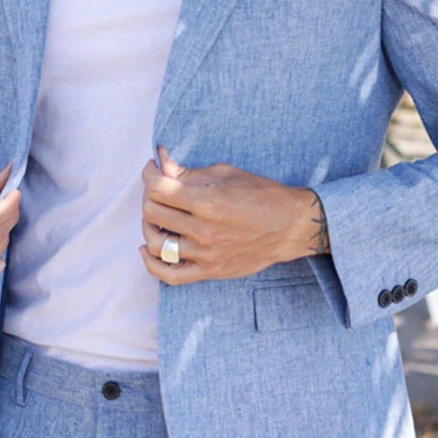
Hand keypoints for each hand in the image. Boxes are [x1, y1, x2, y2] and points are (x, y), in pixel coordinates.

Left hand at [140, 147, 327, 285]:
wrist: (289, 226)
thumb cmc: (261, 194)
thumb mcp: (226, 174)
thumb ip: (190, 173)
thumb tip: (162, 163)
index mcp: (208, 202)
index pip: (158, 188)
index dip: (149, 174)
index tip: (152, 168)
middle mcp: (204, 230)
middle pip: (152, 213)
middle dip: (148, 195)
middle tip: (157, 187)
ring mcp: (205, 254)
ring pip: (156, 243)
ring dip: (148, 225)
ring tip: (155, 214)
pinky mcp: (209, 271)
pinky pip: (170, 275)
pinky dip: (152, 264)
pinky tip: (147, 249)